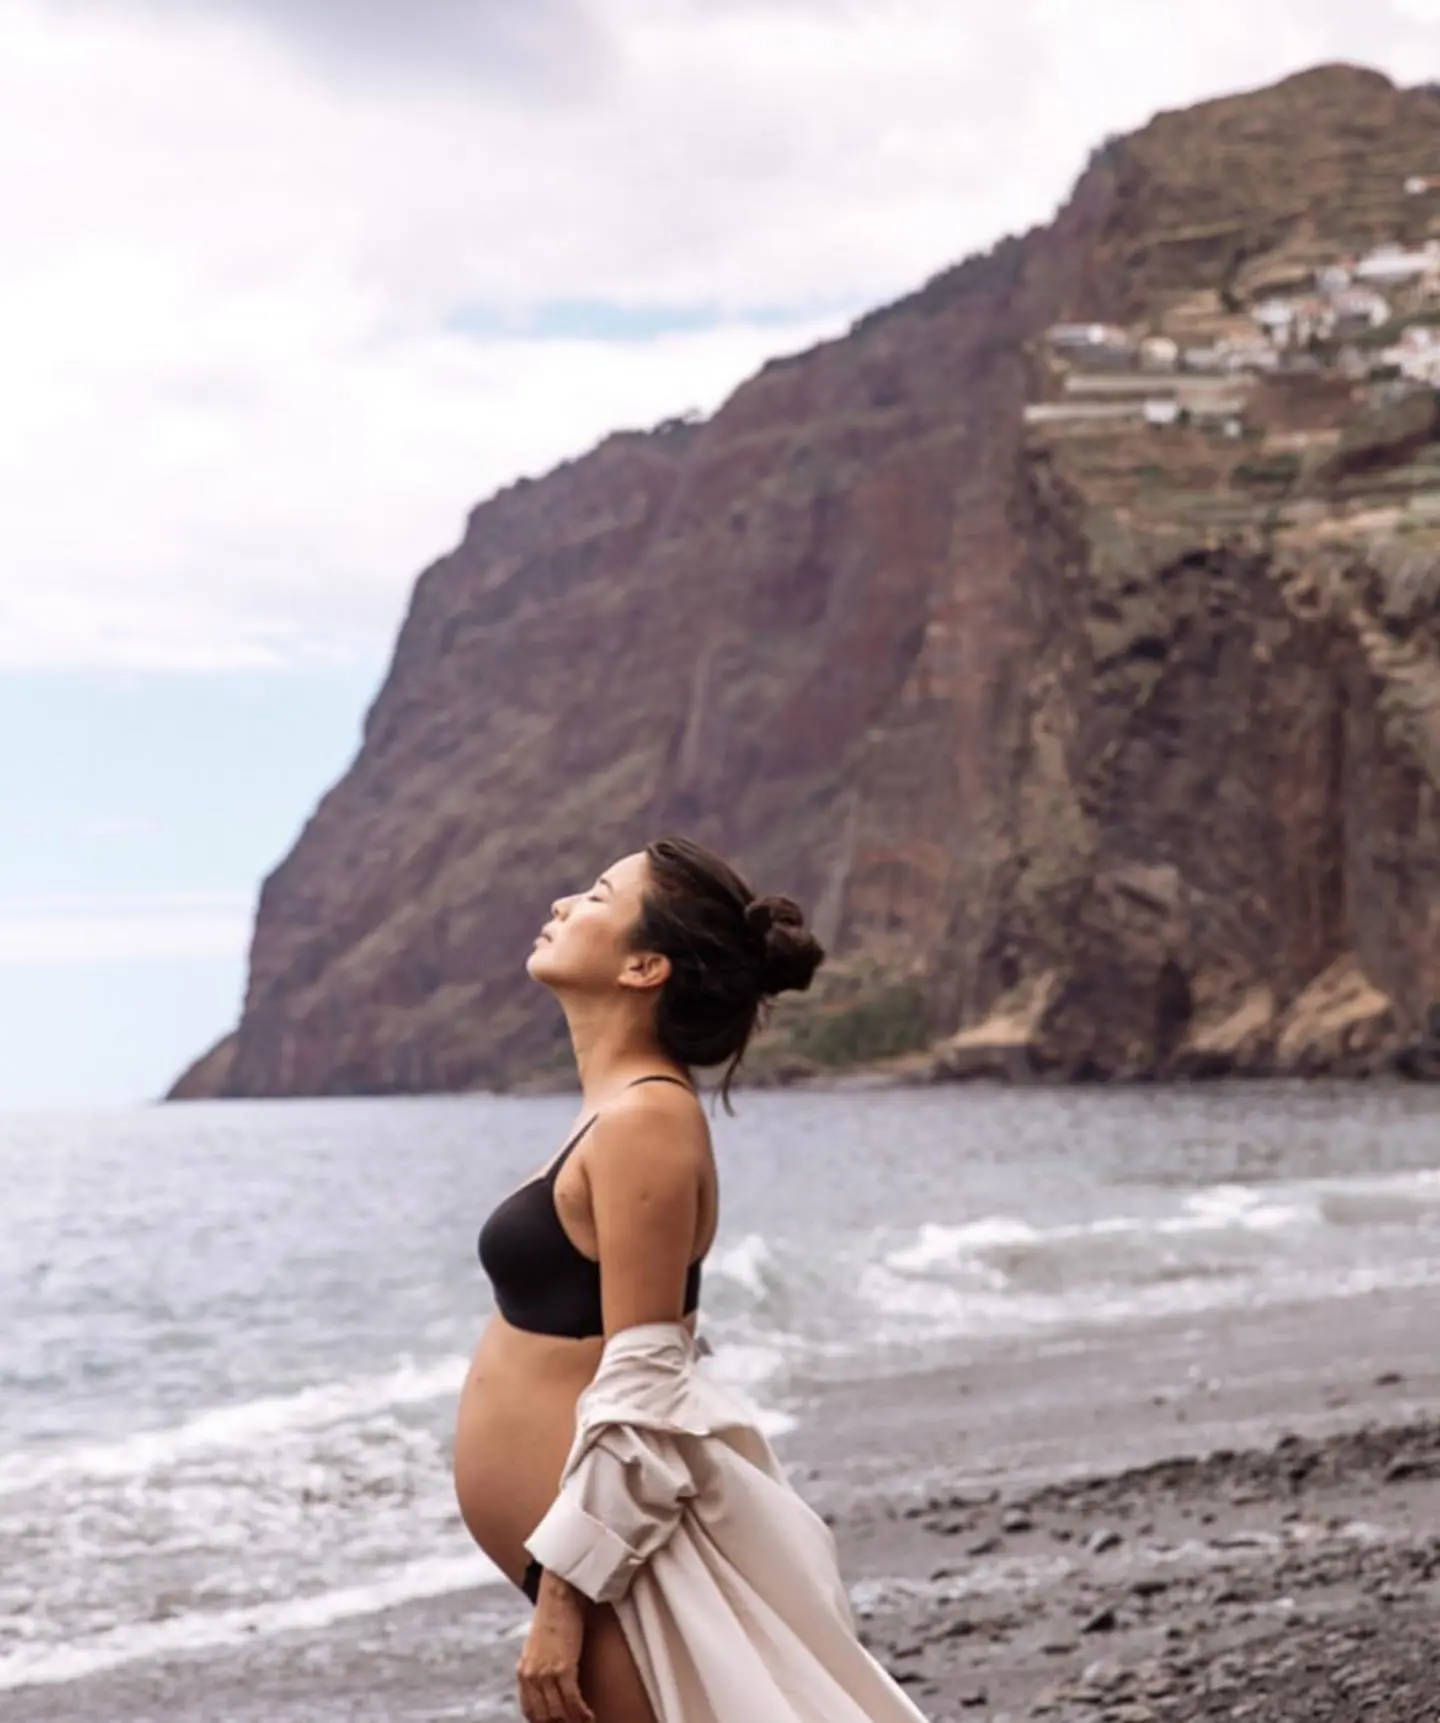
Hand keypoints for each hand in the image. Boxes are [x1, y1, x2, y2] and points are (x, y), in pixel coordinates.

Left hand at [516, 1570, 594, 1722]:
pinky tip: (591, 1716)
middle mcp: (530, 1676)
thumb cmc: (553, 1617)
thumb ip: (537, 1668)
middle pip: (545, 1715)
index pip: (530, 1711)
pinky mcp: (563, 1668)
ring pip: (560, 1712)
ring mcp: (546, 1673)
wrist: (559, 1595)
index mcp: (522, 1672)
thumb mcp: (537, 1647)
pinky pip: (573, 1700)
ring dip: (574, 1721)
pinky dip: (582, 1713)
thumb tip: (547, 1690)